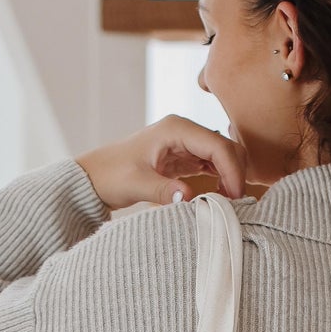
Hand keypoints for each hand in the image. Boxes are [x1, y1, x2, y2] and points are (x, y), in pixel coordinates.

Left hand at [77, 115, 246, 210]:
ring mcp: (185, 143)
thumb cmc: (111, 175)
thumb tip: (190, 198)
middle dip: (235, 172)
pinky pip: (212, 165)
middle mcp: (184, 131)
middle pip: (225, 147)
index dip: (232, 169)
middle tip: (235, 202)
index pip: (216, 144)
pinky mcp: (184, 157)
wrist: (94, 178)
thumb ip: (163, 190)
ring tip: (228, 202)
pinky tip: (219, 197)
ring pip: (222, 156)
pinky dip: (221, 179)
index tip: (236, 195)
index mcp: (175, 129)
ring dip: (230, 176)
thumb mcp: (136, 184)